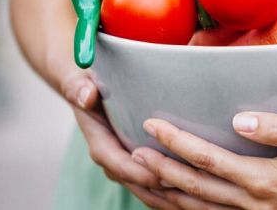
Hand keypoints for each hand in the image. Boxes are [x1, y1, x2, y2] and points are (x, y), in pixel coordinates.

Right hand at [61, 69, 183, 209]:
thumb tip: (86, 95)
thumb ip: (79, 87)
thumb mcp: (81, 80)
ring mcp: (127, 164)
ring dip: (169, 195)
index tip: (160, 176)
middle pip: (136, 182)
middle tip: (188, 188)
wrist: (88, 91)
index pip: (117, 163)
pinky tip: (197, 193)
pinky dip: (173, 191)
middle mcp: (113, 159)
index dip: (137, 172)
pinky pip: (156, 184)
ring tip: (196, 196)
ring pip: (148, 189)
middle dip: (160, 189)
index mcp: (100, 142)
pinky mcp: (140, 164)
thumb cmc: (89, 84)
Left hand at [132, 113, 276, 209]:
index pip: (208, 160)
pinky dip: (189, 207)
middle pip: (195, 188)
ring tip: (142, 176)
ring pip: (200, 209)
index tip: (152, 123)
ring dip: (168, 193)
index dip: (177, 142)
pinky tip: (177, 197)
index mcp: (266, 180)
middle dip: (160, 170)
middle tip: (131, 153)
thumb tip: (239, 119)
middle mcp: (255, 204)